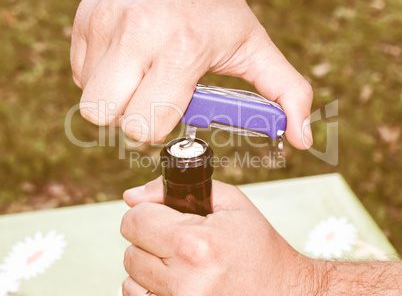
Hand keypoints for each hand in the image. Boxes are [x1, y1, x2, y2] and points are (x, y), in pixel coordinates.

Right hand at [71, 0, 312, 147]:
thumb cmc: (219, 7)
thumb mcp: (257, 48)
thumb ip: (285, 94)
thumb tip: (300, 138)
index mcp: (182, 49)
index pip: (147, 124)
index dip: (159, 128)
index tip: (173, 110)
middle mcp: (137, 35)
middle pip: (106, 117)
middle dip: (132, 119)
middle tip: (153, 99)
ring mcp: (104, 26)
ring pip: (89, 100)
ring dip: (116, 99)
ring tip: (141, 77)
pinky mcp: (85, 20)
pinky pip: (80, 75)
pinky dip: (102, 78)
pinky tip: (127, 59)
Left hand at [120, 177, 314, 294]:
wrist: (283, 291)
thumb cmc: (258, 247)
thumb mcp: (230, 203)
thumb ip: (177, 189)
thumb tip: (131, 196)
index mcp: (196, 244)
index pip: (134, 220)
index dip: (146, 212)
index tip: (162, 214)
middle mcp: (184, 281)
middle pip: (130, 250)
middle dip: (150, 238)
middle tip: (178, 238)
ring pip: (131, 276)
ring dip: (149, 265)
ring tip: (181, 261)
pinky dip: (152, 287)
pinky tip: (178, 280)